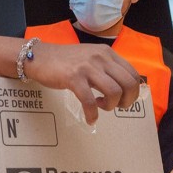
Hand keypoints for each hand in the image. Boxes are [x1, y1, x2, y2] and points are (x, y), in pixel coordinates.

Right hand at [23, 42, 140, 123]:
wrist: (39, 56)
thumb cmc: (64, 61)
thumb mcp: (90, 58)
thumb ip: (105, 68)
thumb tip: (121, 88)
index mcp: (107, 53)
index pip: (133, 74)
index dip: (133, 92)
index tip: (123, 100)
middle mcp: (101, 58)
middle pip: (128, 84)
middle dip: (126, 101)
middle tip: (115, 107)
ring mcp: (87, 67)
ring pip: (113, 92)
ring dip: (110, 106)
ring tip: (100, 107)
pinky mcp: (73, 78)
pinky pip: (89, 101)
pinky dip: (92, 114)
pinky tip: (90, 119)